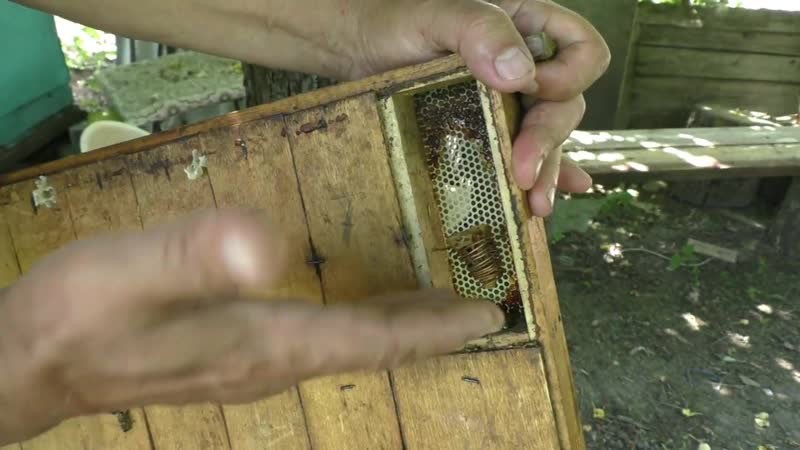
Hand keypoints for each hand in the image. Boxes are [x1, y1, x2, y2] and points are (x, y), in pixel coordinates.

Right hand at [0, 209, 502, 444]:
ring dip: (396, 328)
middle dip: (428, 330)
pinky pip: (318, 343)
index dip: (432, 328)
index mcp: (265, 341)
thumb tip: (264, 243)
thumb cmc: (79, 316)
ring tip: (434, 306)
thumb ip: (196, 256)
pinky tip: (355, 311)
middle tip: (478, 311)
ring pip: (347, 348)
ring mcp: (252, 365)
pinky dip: (357, 326)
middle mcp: (271, 363)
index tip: (486, 317)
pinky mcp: (232, 356)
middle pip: (370, 349)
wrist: (33, 363)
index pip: (371, 338)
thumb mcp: (131, 273)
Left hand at [349, 0, 609, 215]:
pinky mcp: (488, 130)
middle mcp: (528, 65)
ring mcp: (509, 101)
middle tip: (523, 173)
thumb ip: (480, 30)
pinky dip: (537, 176)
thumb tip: (519, 75)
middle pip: (565, 105)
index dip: (567, 77)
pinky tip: (541, 204)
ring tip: (535, 206)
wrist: (356, 48)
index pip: (582, 52)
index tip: (528, 91)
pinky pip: (522, 152)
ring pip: (546, 137)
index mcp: (527, 26)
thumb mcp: (435, 14)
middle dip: (548, 140)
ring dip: (546, 171)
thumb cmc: (394, 20)